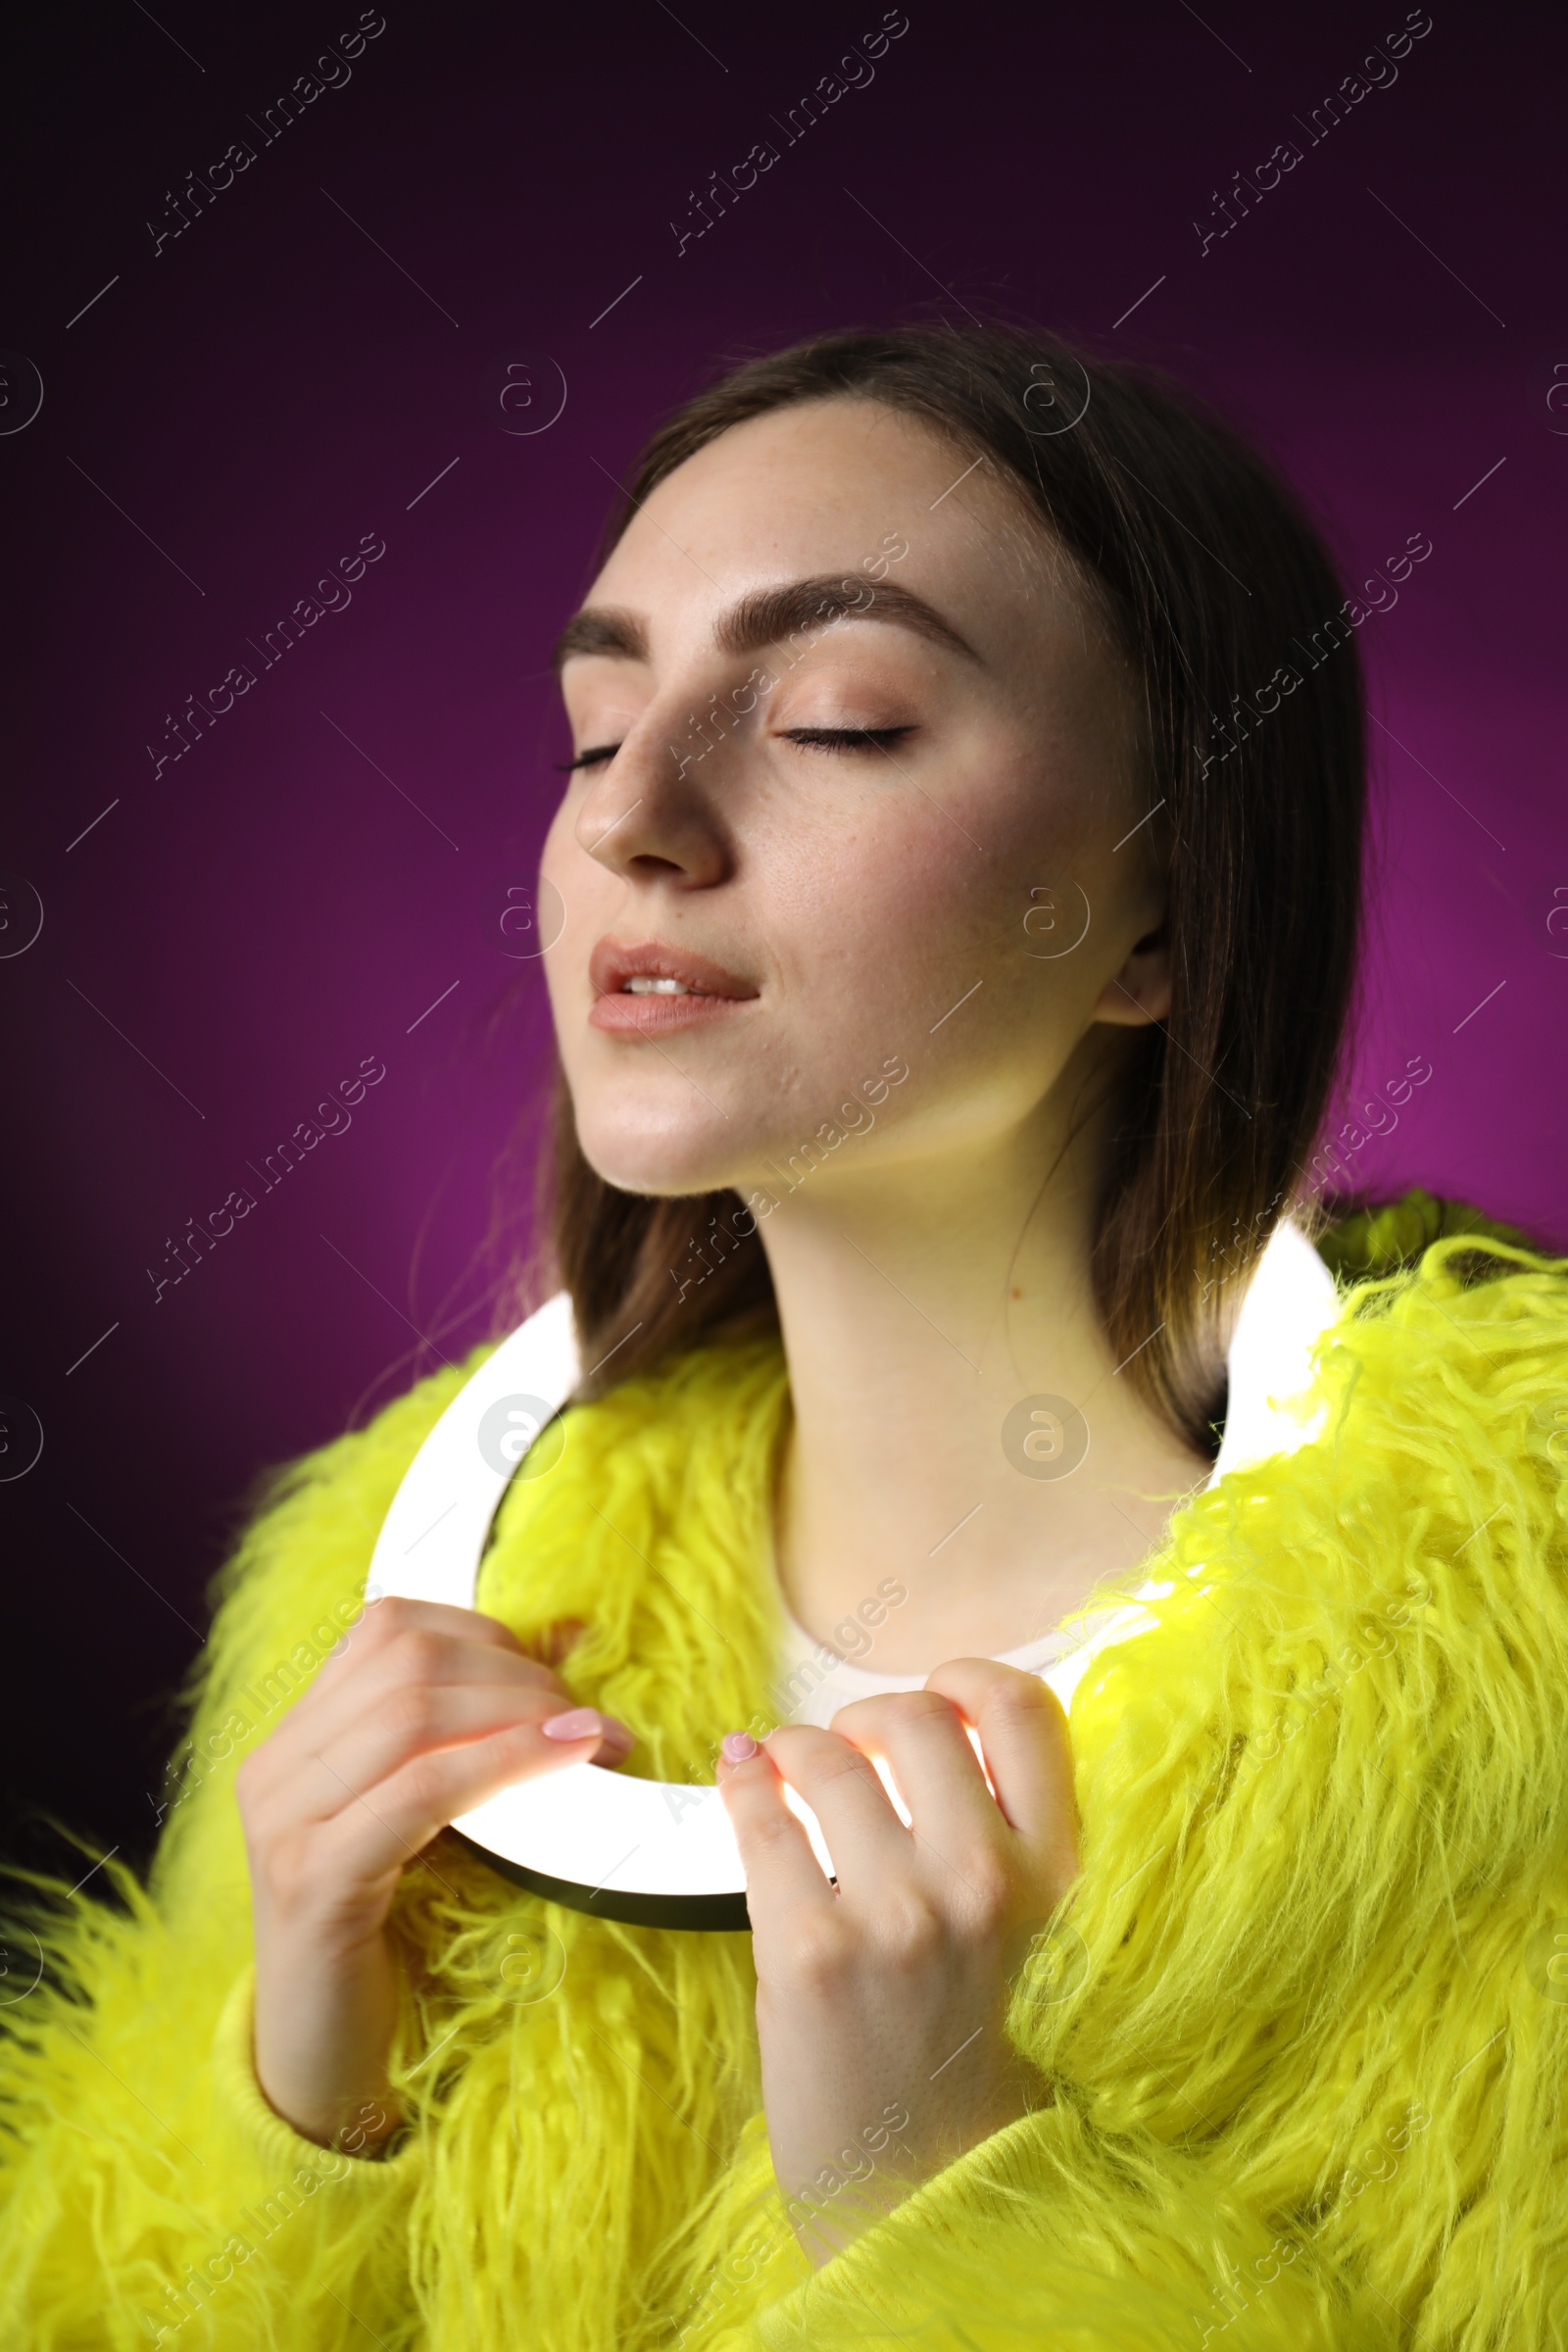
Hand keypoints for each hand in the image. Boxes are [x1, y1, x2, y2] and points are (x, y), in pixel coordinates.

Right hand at [236, 1595, 632, 2151]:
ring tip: (592, 1738)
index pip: (389, 1627)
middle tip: (587, 1717)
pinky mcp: (315, 1880)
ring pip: (413, 1713)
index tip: (562, 1668)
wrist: (324, 2067)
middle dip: (515, 1674)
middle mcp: (276, 1766)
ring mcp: (285, 1822)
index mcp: (296, 1738)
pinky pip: (420, 1789)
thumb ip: (474, 1729)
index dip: (486, 1632)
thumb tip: (570, 1632)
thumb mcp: (430, 1816)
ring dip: (522, 1713)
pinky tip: (562, 1762)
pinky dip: (502, 1763)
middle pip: (408, 1661)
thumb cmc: (393, 1935)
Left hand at [716, 1659, 1078, 2263]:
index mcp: (1051, 1875)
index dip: (969, 1679)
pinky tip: (739, 1778)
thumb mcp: (1021, 1934)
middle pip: (913, 1716)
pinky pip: (758, 1817)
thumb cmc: (961, 2051)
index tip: (935, 1692)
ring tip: (782, 1772)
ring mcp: (894, 1915)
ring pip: (823, 1756)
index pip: (1025, 1712)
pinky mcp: (809, 1950)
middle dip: (865, 1717)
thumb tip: (922, 1714)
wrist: (917, 2188)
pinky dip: (740, 1783)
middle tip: (845, 1751)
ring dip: (792, 1750)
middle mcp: (982, 1883)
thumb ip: (994, 1833)